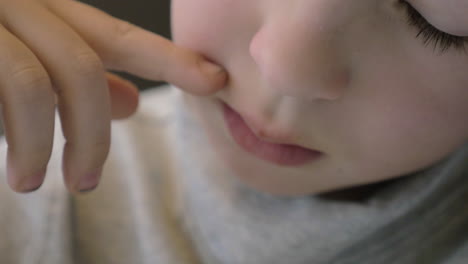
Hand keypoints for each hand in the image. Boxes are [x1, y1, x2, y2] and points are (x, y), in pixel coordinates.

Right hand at [0, 0, 227, 193]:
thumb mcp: (30, 64)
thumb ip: (78, 81)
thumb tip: (132, 103)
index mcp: (47, 12)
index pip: (117, 34)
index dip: (170, 59)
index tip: (215, 80)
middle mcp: (23, 7)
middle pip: (82, 64)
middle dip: (92, 132)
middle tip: (86, 181)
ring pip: (42, 83)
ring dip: (49, 144)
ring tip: (34, 183)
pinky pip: (10, 89)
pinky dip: (21, 141)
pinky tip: (17, 175)